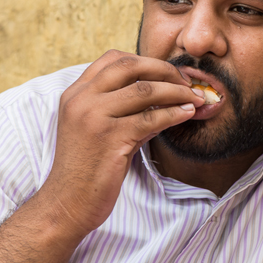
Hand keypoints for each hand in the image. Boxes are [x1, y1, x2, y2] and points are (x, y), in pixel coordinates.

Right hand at [37, 50, 204, 238]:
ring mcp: (94, 116)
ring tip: (195, 99)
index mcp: (76, 93)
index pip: (113, 59)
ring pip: (145, 90)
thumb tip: (164, 99)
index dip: (145, 61)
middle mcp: (82, 99)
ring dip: (177, 92)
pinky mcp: (110, 137)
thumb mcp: (98, 129)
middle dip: (165, 70)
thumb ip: (125, 109)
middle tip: (186, 82)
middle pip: (130, 65)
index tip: (167, 73)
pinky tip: (186, 115)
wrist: (67, 203)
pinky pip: (151, 118)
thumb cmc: (86, 168)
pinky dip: (174, 113)